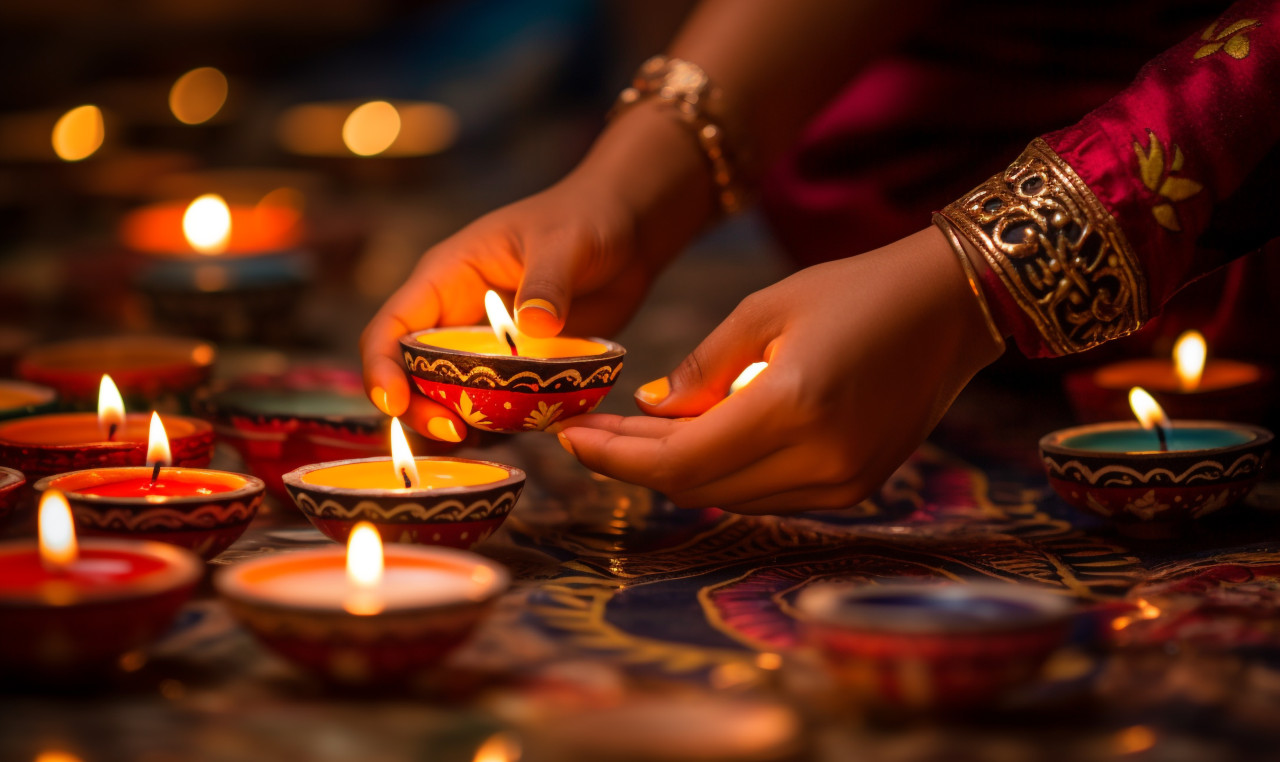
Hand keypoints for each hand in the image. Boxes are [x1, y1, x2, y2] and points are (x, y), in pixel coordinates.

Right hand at [361, 102, 714, 441]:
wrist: (627, 233)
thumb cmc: (585, 218)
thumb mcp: (565, 243)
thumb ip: (548, 282)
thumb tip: (534, 324)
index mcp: (446, 278)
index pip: (392, 327)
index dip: (382, 368)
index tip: (392, 404)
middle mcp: (456, 318)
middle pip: (411, 375)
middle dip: (419, 409)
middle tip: (454, 432)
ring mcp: (487, 348)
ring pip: (449, 399)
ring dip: (457, 425)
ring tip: (481, 442)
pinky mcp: (518, 370)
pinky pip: (495, 407)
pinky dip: (498, 428)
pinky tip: (519, 437)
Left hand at [553, 227, 1005, 513]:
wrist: (952, 307)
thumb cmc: (857, 289)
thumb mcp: (766, 308)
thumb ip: (702, 366)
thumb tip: (651, 411)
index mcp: (792, 407)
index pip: (680, 458)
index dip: (617, 456)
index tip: (572, 436)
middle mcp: (820, 460)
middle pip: (698, 486)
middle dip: (634, 465)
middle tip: (589, 437)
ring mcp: (844, 483)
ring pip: (729, 497)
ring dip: (676, 472)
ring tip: (631, 439)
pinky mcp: (857, 487)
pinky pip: (767, 494)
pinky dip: (723, 473)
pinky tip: (695, 442)